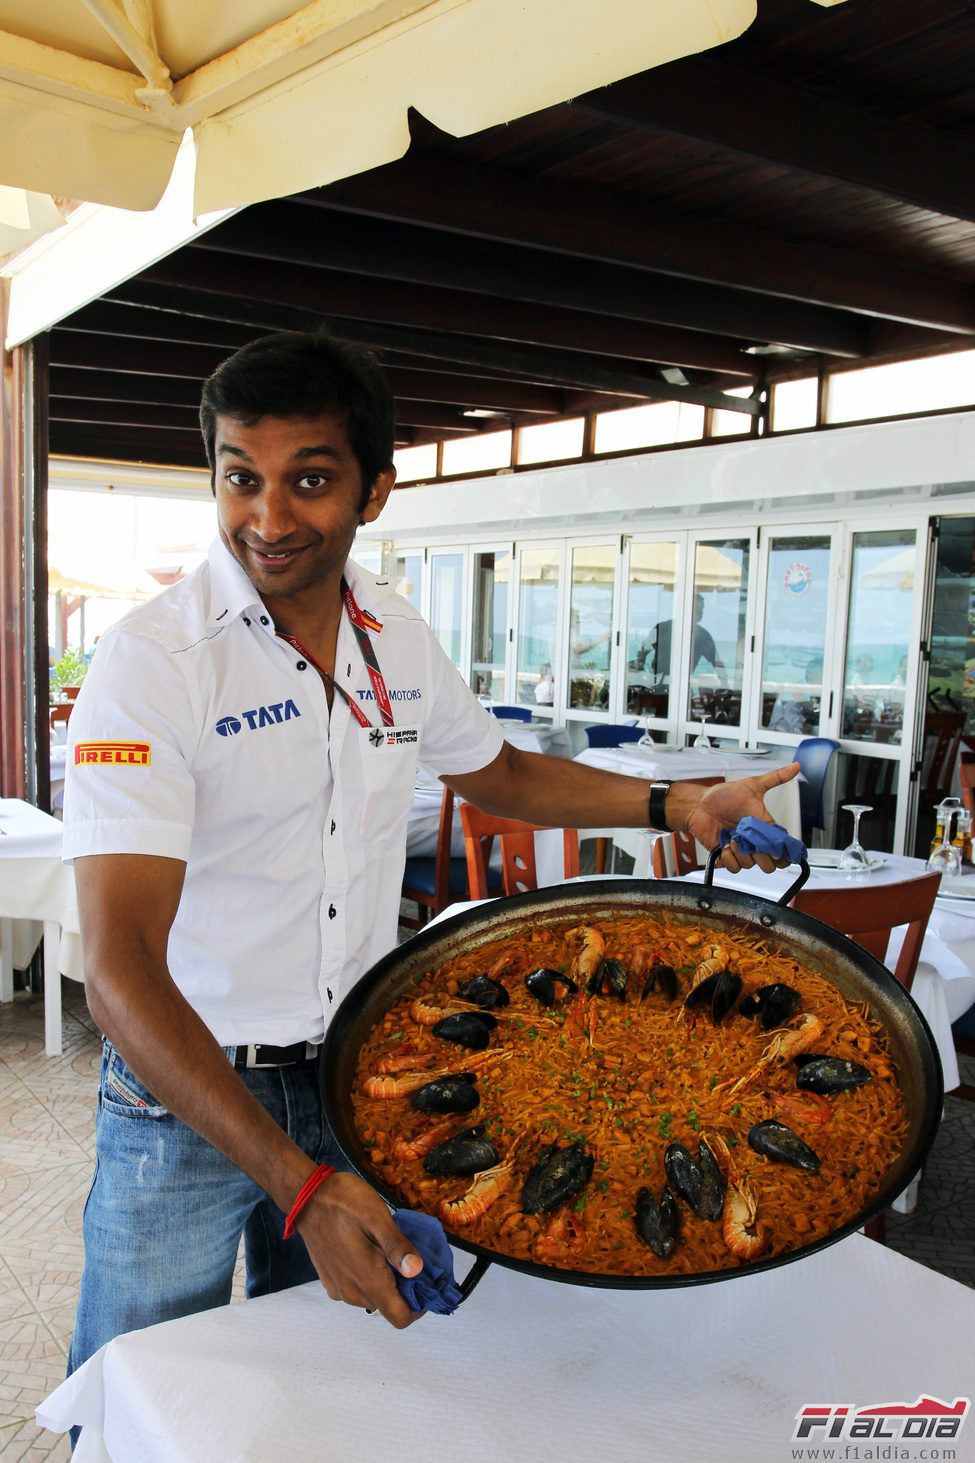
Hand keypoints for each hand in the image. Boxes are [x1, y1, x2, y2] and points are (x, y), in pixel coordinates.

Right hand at [296, 1171, 424, 1327]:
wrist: (306, 1197)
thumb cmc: (343, 1203)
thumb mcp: (377, 1217)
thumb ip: (397, 1247)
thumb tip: (417, 1270)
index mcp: (368, 1281)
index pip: (400, 1317)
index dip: (419, 1306)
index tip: (425, 1282)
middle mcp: (352, 1292)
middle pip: (388, 1307)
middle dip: (404, 1288)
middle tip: (409, 1256)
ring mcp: (339, 1288)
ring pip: (373, 1298)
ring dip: (386, 1281)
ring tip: (388, 1250)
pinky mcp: (330, 1280)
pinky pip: (357, 1289)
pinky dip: (368, 1277)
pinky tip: (369, 1250)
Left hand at [670, 762, 799, 873]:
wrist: (700, 805)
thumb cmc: (724, 796)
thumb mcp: (753, 785)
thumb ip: (776, 778)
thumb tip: (795, 767)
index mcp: (765, 829)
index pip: (783, 849)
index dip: (784, 853)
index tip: (776, 847)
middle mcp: (755, 843)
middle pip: (770, 864)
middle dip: (762, 855)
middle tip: (750, 839)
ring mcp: (742, 850)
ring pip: (752, 865)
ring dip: (742, 851)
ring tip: (733, 836)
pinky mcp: (727, 856)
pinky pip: (734, 867)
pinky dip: (729, 858)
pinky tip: (725, 844)